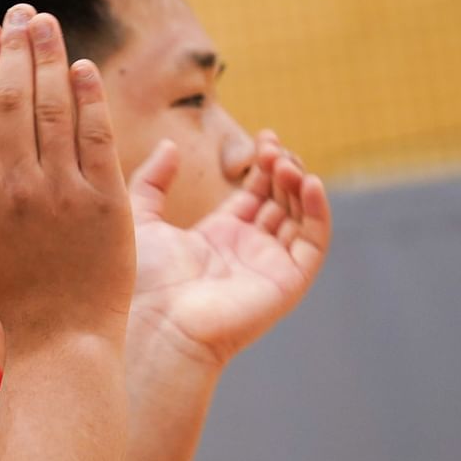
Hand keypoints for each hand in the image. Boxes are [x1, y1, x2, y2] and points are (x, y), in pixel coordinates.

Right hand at [0, 4, 134, 341]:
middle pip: (14, 100)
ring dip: (50, 58)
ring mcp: (63, 193)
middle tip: (19, 12)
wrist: (63, 333)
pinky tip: (83, 68)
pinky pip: (96, 138)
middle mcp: (17, 188)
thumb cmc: (9, 291)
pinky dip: (89, 99)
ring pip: (53, 109)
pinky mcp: (105, 202)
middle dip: (16, 48)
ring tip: (47, 23)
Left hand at [127, 131, 331, 366]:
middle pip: (281, 200)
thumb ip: (152, 181)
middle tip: (273, 145)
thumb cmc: (143, 281)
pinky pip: (313, 244)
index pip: (255, 193)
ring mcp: (269, 266)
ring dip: (298, 184)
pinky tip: (309, 182)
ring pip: (300, 217)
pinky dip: (318, 212)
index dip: (263, 164)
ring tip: (285, 161)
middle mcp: (248, 250)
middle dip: (282, 169)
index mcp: (219, 236)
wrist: (155, 323)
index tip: (263, 137)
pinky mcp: (287, 282)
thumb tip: (169, 145)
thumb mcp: (142, 218)